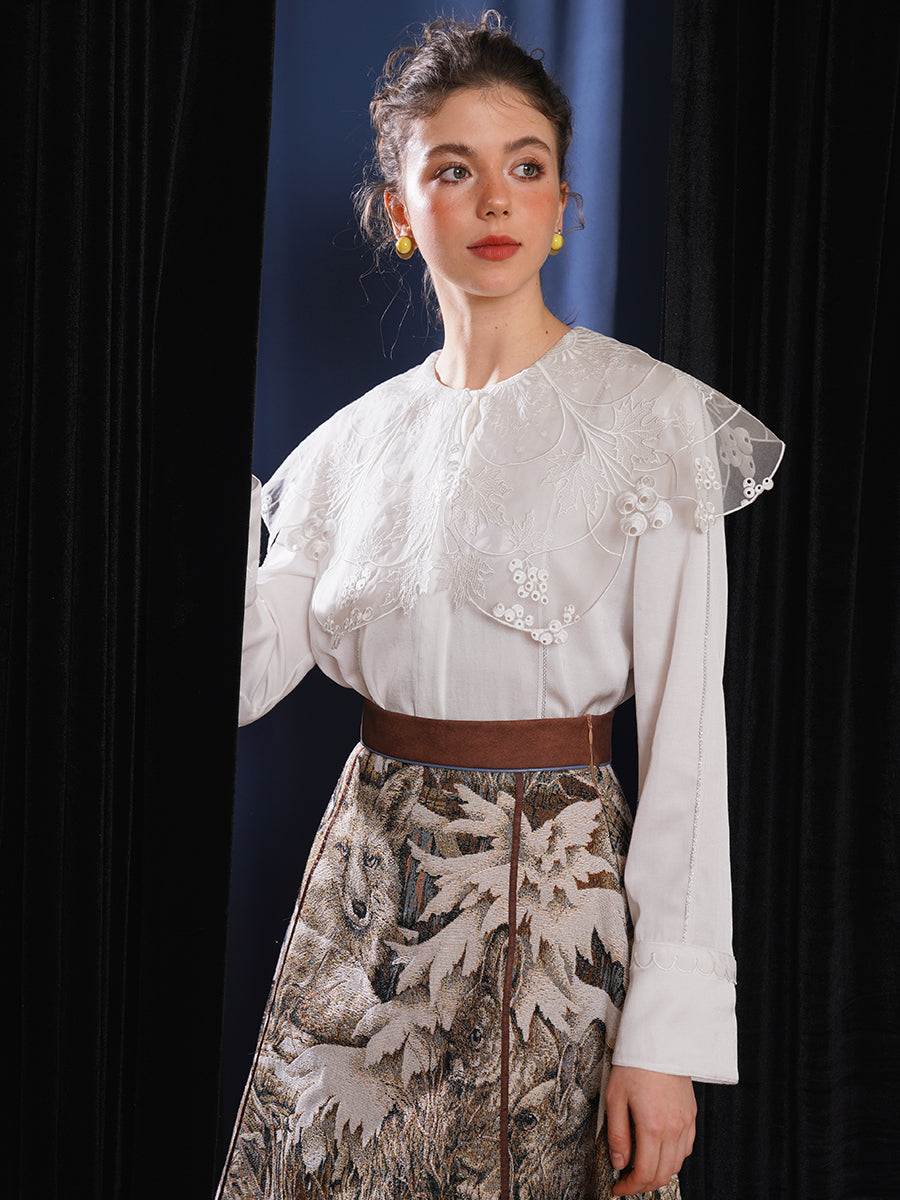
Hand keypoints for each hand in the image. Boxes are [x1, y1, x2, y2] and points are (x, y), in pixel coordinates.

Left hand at [605, 1065, 695, 1195]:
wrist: (659, 1040)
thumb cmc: (634, 1065)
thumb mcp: (614, 1098)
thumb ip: (617, 1134)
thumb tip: (618, 1162)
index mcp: (652, 1127)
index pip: (644, 1173)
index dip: (629, 1187)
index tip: (617, 1187)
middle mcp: (673, 1129)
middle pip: (662, 1174)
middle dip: (642, 1185)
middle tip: (626, 1182)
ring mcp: (685, 1123)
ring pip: (676, 1165)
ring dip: (658, 1173)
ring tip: (640, 1168)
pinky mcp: (691, 1115)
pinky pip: (686, 1148)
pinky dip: (673, 1158)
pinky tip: (659, 1152)